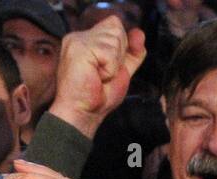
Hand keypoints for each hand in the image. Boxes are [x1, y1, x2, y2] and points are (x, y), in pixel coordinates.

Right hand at [48, 17, 146, 138]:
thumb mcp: (121, 71)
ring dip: (114, 64)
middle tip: (102, 75)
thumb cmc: (98, 97)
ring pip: (115, 38)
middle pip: (117, 28)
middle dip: (118, 57)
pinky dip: (110, 69)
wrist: (84, 114)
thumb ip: (132, 52)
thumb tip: (139, 33)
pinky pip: (110, 52)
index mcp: (86, 39)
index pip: (115, 25)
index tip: (107, 69)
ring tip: (99, 76)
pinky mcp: (78, 48)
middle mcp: (79, 36)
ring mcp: (77, 40)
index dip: (121, 48)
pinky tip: (96, 76)